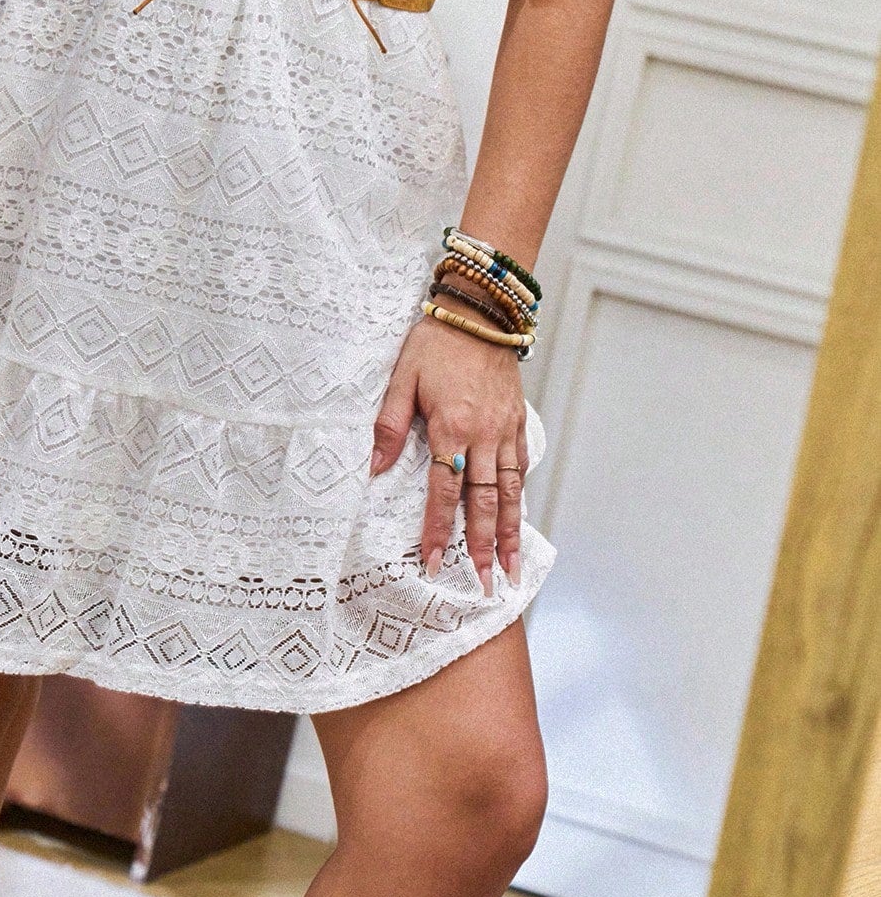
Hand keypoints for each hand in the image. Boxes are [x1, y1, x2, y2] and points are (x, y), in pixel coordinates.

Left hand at [370, 313, 528, 594]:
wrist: (479, 312)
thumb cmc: (435, 342)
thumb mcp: (401, 378)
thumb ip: (389, 425)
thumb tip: (376, 468)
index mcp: (451, 427)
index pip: (443, 491)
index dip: (438, 529)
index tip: (434, 562)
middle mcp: (483, 435)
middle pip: (484, 501)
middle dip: (485, 546)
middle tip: (486, 584)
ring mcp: (504, 429)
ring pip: (509, 490)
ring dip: (511, 531)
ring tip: (513, 567)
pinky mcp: (516, 420)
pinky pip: (519, 465)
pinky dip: (519, 494)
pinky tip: (518, 515)